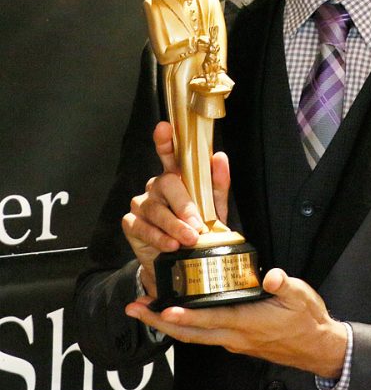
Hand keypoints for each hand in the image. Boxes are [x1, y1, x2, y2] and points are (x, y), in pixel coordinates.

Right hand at [120, 121, 230, 294]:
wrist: (181, 261)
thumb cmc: (198, 228)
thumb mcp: (214, 207)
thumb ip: (217, 183)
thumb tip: (219, 157)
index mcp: (177, 177)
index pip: (169, 154)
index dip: (165, 141)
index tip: (164, 128)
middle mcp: (156, 186)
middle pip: (166, 184)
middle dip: (183, 206)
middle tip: (197, 225)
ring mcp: (141, 203)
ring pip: (155, 209)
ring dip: (173, 225)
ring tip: (188, 239)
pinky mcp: (130, 223)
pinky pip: (141, 227)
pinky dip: (158, 237)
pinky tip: (170, 245)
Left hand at [124, 268, 348, 377]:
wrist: (316, 346)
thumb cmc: (308, 321)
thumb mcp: (301, 296)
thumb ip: (283, 284)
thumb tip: (270, 275)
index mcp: (248, 322)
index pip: (210, 319)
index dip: (186, 315)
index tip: (163, 309)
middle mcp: (235, 336)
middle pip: (190, 333)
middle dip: (159, 322)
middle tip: (135, 309)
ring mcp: (234, 341)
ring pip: (194, 336)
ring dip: (168, 325)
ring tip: (147, 311)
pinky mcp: (237, 341)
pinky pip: (204, 335)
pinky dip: (186, 326)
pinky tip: (180, 316)